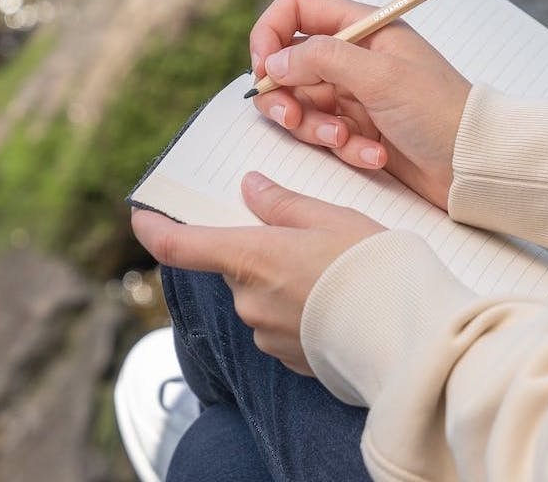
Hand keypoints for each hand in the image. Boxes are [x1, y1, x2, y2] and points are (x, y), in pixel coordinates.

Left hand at [131, 172, 381, 374]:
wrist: (407, 336)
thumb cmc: (371, 266)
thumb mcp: (332, 217)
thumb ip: (283, 204)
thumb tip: (250, 189)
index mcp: (251, 258)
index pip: (179, 246)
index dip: (153, 230)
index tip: (141, 216)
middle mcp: (248, 300)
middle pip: (235, 268)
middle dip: (259, 252)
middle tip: (306, 238)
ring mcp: (266, 334)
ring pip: (259, 297)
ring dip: (283, 283)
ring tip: (333, 273)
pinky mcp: (288, 359)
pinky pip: (281, 326)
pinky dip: (300, 311)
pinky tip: (337, 304)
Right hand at [248, 0, 470, 209]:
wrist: (473, 163)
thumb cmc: (440, 111)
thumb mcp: (380, 76)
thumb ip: (322, 59)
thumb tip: (274, 62)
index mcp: (363, 27)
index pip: (296, 10)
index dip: (270, 35)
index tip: (263, 70)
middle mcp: (354, 56)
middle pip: (288, 64)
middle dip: (285, 95)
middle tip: (294, 117)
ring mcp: (354, 94)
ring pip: (301, 104)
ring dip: (315, 127)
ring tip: (345, 139)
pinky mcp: (357, 129)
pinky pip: (325, 134)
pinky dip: (344, 148)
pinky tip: (374, 154)